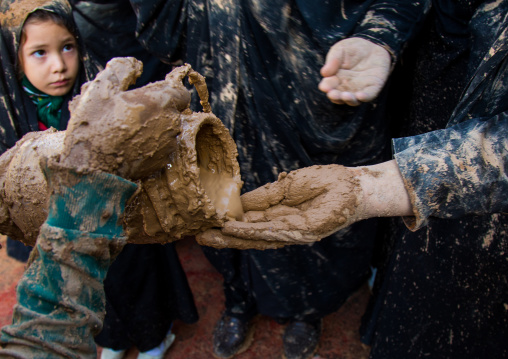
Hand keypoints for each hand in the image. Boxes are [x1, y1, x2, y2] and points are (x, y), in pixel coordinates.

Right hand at [58, 57, 191, 178]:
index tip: (150, 95)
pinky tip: (128, 145)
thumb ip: (122, 69)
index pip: (181, 93)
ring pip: (165, 130)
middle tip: (130, 112)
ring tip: (125, 130)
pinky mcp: (161, 162)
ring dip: (152, 127)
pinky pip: (159, 148)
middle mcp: (172, 123)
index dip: (167, 92)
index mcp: (162, 101)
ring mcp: (168, 145)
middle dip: (156, 110)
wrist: (92, 168)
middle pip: (171, 112)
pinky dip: (148, 145)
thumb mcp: (102, 87)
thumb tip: (136, 65)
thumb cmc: (96, 125)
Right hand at [220, 165, 364, 242]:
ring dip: (231, 238)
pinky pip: (271, 231)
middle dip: (224, 237)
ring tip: (208, 236)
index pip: (249, 223)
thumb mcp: (286, 186)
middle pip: (249, 235)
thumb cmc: (323, 183)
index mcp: (278, 215)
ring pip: (256, 237)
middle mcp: (282, 227)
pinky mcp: (302, 232)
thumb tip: (237, 204)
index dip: (228, 224)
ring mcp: (291, 232)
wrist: (352, 186)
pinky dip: (249, 231)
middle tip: (199, 237)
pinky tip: (231, 229)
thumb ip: (262, 197)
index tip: (206, 224)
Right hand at [319, 37, 390, 105]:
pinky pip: (368, 96)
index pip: (329, 86)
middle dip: (335, 96)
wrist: (372, 46)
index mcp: (335, 79)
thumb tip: (324, 73)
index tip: (324, 86)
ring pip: (352, 100)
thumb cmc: (353, 48)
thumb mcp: (341, 49)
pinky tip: (360, 96)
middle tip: (332, 94)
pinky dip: (364, 98)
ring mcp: (359, 89)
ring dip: (348, 99)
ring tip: (345, 96)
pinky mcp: (372, 88)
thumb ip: (333, 60)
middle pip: (339, 96)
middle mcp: (346, 87)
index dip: (326, 87)